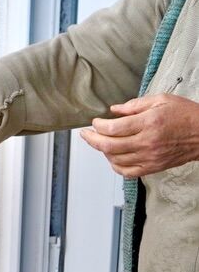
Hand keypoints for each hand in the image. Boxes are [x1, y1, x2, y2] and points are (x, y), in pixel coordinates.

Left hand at [82, 94, 198, 177]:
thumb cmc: (186, 115)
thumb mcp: (161, 100)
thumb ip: (135, 105)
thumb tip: (114, 110)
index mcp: (149, 123)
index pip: (113, 128)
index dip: (98, 125)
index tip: (95, 122)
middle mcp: (147, 142)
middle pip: (108, 145)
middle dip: (91, 139)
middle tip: (85, 134)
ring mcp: (149, 157)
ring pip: (114, 159)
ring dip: (102, 151)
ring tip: (100, 142)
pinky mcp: (153, 167)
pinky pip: (126, 172)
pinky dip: (115, 165)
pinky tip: (112, 157)